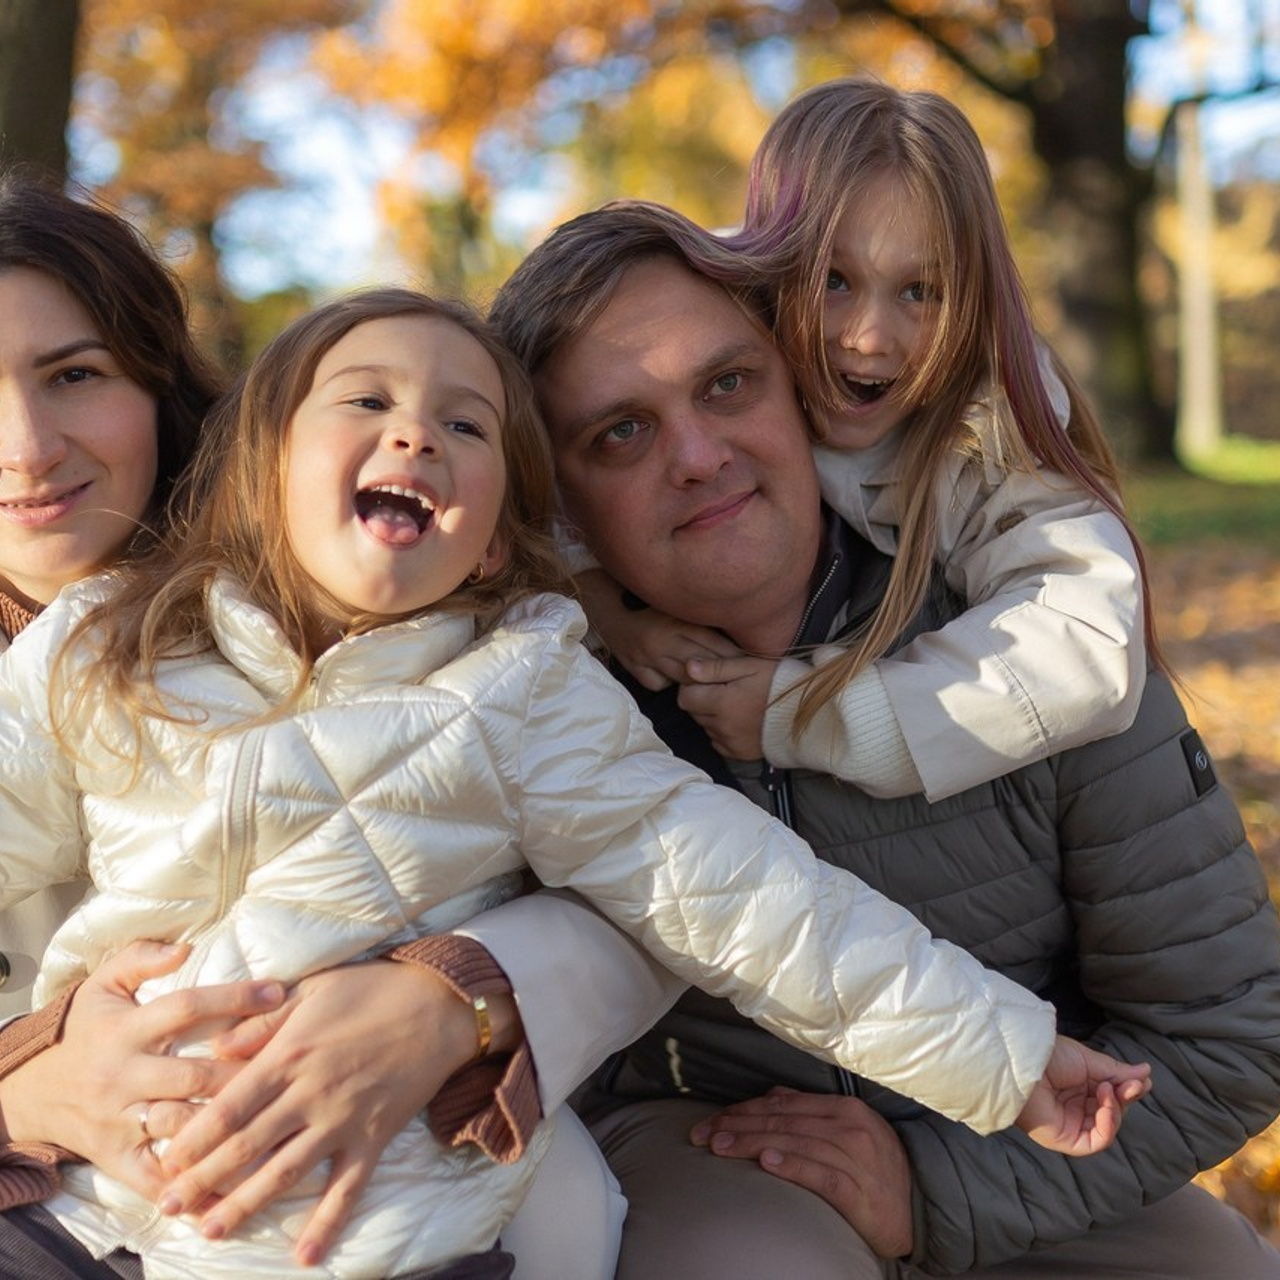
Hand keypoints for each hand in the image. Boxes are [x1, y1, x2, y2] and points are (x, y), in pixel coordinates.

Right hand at [0, 940, 282, 1199]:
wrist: (33, 1090)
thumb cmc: (86, 1029)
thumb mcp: (102, 985)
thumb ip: (141, 958)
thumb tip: (186, 947)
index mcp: (126, 1029)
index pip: (186, 1007)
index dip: (234, 998)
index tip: (279, 993)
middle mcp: (123, 1075)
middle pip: (192, 1074)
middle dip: (243, 1070)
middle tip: (292, 1062)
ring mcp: (120, 1120)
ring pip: (179, 1124)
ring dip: (225, 1124)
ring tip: (274, 1117)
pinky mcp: (116, 1157)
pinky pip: (154, 1175)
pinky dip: (190, 1182)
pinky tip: (229, 1181)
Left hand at [156, 958, 515, 1267]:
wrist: (440, 1005)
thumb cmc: (373, 989)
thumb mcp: (312, 989)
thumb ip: (262, 1020)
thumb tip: (216, 1048)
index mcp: (290, 1055)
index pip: (229, 1106)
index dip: (192, 1138)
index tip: (163, 1161)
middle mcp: (310, 1094)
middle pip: (246, 1146)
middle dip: (202, 1180)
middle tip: (167, 1207)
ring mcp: (342, 1120)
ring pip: (285, 1173)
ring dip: (245, 1206)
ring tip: (210, 1231)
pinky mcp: (373, 1138)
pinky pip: (347, 1189)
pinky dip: (327, 1224)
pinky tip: (305, 1256)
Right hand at [578, 568, 737, 690]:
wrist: (611, 618)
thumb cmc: (651, 613)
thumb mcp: (675, 610)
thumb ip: (699, 619)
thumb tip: (736, 627)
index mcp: (675, 621)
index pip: (712, 642)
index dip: (733, 654)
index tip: (752, 661)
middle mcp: (663, 641)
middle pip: (701, 662)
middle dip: (722, 671)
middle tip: (745, 678)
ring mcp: (648, 658)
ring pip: (683, 678)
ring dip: (701, 682)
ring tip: (721, 685)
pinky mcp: (637, 672)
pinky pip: (660, 684)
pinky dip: (670, 684)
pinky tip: (681, 684)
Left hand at [678, 654, 778, 759]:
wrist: (809, 714)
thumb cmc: (779, 683)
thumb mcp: (749, 666)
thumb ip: (716, 667)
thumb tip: (688, 668)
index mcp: (721, 702)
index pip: (685, 698)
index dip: (692, 687)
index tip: (708, 680)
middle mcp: (722, 726)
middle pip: (694, 713)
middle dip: (703, 700)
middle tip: (725, 690)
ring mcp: (730, 743)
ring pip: (706, 727)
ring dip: (713, 716)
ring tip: (736, 705)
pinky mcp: (739, 754)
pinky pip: (718, 742)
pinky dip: (723, 732)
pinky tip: (740, 721)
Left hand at [690, 1088, 912, 1258]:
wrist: (920, 1206)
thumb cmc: (876, 1168)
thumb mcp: (848, 1130)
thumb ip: (810, 1113)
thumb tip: (771, 1098)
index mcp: (842, 1108)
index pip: (781, 1104)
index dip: (742, 1111)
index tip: (711, 1121)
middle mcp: (847, 1127)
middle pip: (782, 1121)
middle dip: (737, 1126)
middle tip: (702, 1135)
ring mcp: (854, 1157)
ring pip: (793, 1143)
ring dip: (752, 1144)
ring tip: (720, 1147)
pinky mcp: (859, 1190)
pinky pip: (820, 1174)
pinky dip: (792, 1166)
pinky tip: (767, 1164)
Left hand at [1015, 1034, 1151, 1154]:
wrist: (1023, 1064)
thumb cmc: (1048, 1056)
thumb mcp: (1088, 1060)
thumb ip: (1117, 1072)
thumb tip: (1146, 1073)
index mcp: (1078, 1087)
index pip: (1111, 1095)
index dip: (1128, 1089)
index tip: (1143, 1080)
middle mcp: (1075, 1107)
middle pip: (1112, 1112)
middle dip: (1125, 1098)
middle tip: (1132, 1086)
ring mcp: (1071, 1124)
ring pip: (1108, 1127)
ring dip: (1115, 1109)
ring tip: (1108, 1089)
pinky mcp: (1066, 1140)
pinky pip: (1096, 1142)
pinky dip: (1108, 1127)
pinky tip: (1106, 1107)